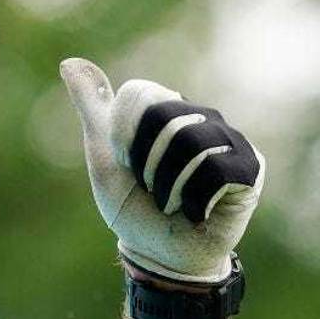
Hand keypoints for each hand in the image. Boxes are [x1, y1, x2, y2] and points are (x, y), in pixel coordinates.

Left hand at [59, 57, 264, 283]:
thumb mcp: (103, 154)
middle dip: (145, 161)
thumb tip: (68, 62)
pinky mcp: (251, 168)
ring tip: (172, 200)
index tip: (126, 161)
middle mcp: (200, 116)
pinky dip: (194, 200)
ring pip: (192, 143)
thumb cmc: (132, 205)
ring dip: (168, 185)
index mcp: (165, 107)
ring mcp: (229, 139)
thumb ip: (92, 108)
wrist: (160, 255)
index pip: (139, 95)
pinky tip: (197, 210)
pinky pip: (218, 170)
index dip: (123, 135)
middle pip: (165, 116)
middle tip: (150, 185)